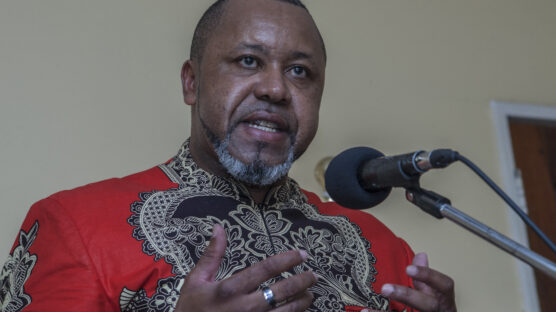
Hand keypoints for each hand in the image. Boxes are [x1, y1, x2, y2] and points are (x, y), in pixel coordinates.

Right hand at [175, 224, 317, 311]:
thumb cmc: (190, 310)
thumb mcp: (196, 280)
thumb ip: (212, 254)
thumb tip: (219, 228)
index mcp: (230, 288)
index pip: (266, 269)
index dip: (288, 259)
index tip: (301, 254)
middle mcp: (245, 307)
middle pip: (283, 291)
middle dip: (302, 280)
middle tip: (313, 275)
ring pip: (287, 311)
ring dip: (302, 301)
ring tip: (310, 293)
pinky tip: (298, 311)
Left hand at [380, 253, 455, 311]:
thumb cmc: (436, 306)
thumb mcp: (434, 291)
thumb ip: (424, 276)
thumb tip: (421, 255)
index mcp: (445, 298)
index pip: (443, 285)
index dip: (428, 276)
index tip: (408, 268)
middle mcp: (440, 310)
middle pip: (428, 305)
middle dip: (407, 296)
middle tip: (385, 288)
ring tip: (368, 310)